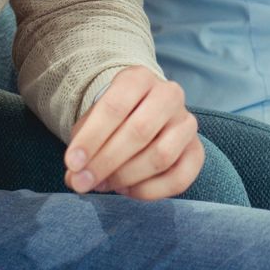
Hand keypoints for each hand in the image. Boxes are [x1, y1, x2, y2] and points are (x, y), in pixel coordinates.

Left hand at [63, 66, 201, 201]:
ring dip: (127, 176)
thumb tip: (76, 178)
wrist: (143, 112)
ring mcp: (187, 122)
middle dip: (106, 162)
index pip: (115, 106)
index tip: (72, 164)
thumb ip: (82, 147)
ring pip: (161, 155)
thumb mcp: (93, 122)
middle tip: (84, 182)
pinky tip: (128, 190)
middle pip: (139, 131)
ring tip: (106, 184)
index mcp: (138, 78)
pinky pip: (179, 178)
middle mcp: (169, 94)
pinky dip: (150, 191)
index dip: (91, 139)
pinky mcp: (196, 150)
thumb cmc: (113, 119)